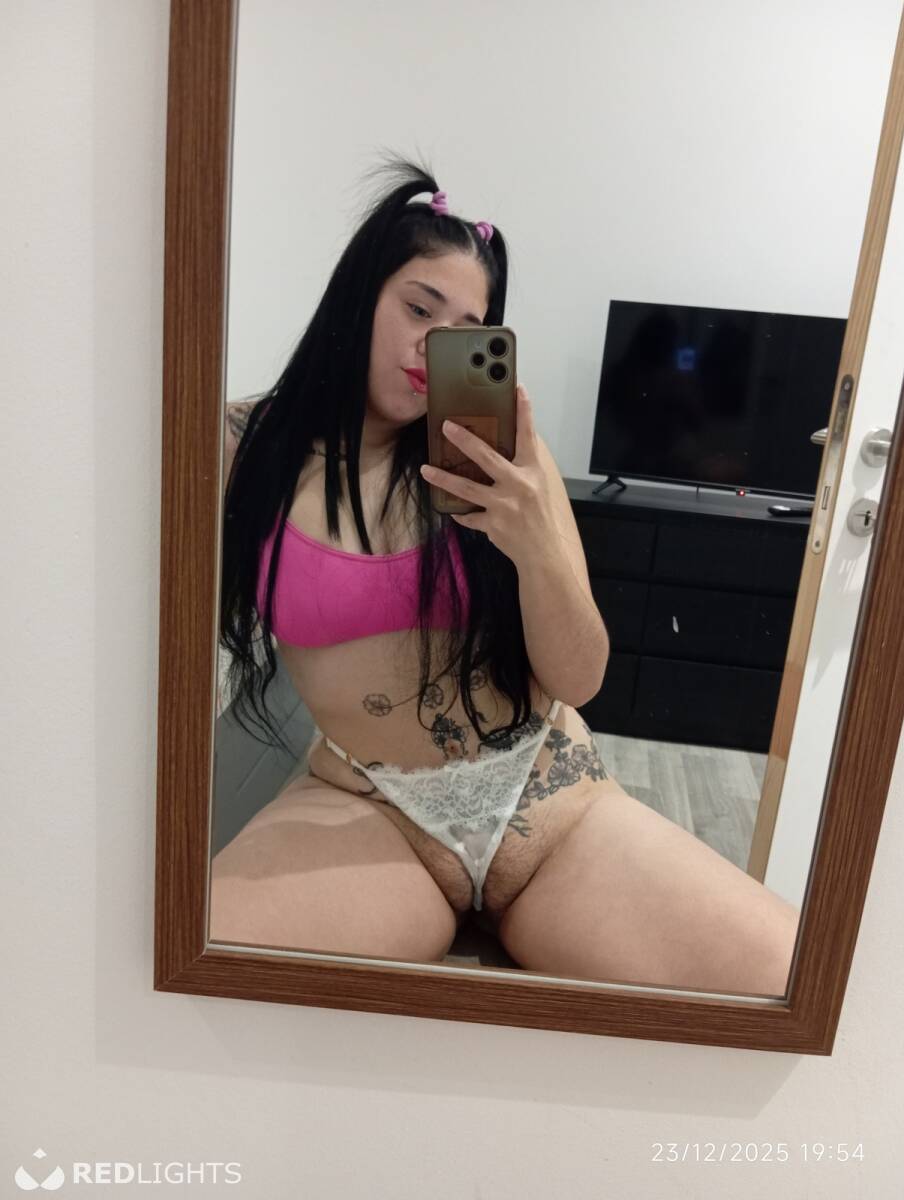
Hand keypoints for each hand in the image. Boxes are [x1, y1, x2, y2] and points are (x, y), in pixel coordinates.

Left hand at [419, 384, 558, 566]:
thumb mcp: (539, 487)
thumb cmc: (541, 519)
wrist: (544, 554)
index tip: (518, 390)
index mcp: (532, 472)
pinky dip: (460, 512)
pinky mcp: (492, 525)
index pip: (528, 436)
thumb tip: (504, 448)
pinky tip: (451, 509)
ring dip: (443, 478)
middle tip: (447, 426)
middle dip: (464, 440)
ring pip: (466, 488)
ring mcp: (503, 506)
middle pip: (487, 457)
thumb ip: (522, 467)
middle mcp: (518, 486)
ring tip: (426, 469)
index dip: (524, 411)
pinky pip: (469, 515)